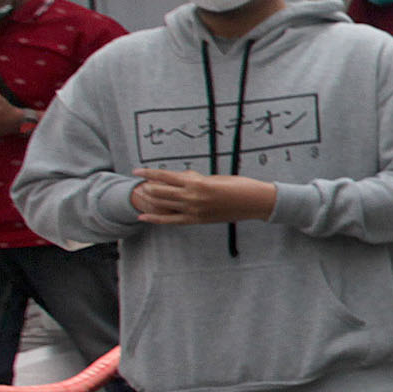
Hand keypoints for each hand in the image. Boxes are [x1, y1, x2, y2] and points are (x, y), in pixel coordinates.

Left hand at [128, 168, 280, 224]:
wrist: (255, 202)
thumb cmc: (238, 185)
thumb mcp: (214, 178)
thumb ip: (196, 179)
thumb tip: (181, 177)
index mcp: (197, 182)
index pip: (166, 176)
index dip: (149, 173)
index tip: (137, 171)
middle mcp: (192, 197)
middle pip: (160, 191)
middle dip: (147, 187)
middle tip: (139, 184)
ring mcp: (194, 210)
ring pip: (163, 205)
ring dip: (149, 200)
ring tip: (140, 195)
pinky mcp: (197, 220)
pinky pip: (171, 221)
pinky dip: (156, 219)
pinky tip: (143, 217)